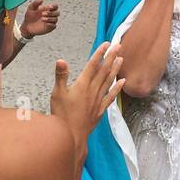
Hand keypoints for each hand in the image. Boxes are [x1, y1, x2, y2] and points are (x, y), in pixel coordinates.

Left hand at [21, 0, 58, 37]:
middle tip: (42, 14)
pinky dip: (51, 24)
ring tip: (42, 19)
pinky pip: (54, 26)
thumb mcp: (31, 9)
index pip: (55, 6)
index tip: (49, 7)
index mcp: (48, 9)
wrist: (27, 26)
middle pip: (57, 13)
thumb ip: (35, 3)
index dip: (54, 6)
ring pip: (55, 19)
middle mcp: (51, 15)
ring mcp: (51, 21)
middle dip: (51, 13)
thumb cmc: (30, 16)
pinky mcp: (50, 28)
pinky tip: (46, 24)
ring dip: (50, 18)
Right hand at [50, 42, 124, 156]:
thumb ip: (61, 76)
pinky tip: (122, 82)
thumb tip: (61, 60)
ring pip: (109, 81)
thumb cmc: (62, 116)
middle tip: (118, 46)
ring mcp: (98, 100)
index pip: (93, 65)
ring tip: (121, 58)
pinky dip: (117, 88)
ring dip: (115, 69)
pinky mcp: (100, 109)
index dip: (99, 53)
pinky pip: (111, 96)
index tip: (106, 44)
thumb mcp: (57, 94)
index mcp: (82, 85)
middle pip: (104, 70)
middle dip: (111, 57)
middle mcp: (92, 90)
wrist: (72, 136)